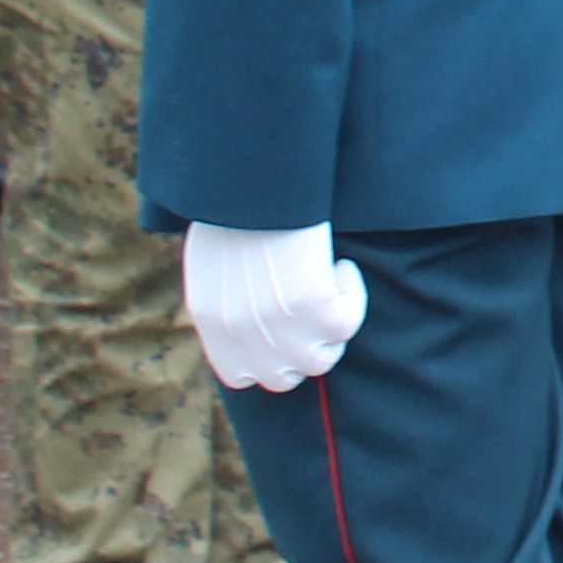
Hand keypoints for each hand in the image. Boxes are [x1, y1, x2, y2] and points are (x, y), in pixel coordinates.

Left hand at [183, 222, 368, 391]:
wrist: (253, 185)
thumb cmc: (234, 209)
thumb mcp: (211, 264)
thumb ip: (226, 299)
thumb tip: (253, 309)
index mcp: (212, 327)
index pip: (241, 376)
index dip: (265, 357)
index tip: (280, 325)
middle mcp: (244, 339)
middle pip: (284, 377)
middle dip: (300, 347)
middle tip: (309, 308)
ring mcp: (279, 331)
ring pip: (320, 360)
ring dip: (329, 326)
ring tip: (326, 283)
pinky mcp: (315, 311)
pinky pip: (348, 322)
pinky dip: (350, 294)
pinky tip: (338, 266)